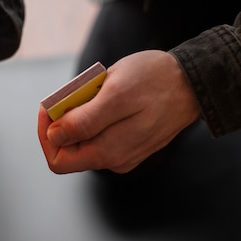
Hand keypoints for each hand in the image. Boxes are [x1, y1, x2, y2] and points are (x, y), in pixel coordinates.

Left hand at [37, 50, 200, 173]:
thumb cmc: (156, 81)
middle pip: (69, 151)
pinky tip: (107, 99)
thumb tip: (55, 137)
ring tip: (94, 92)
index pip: (58, 159)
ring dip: (79, 118)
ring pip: (84, 142)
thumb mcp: (116, 93)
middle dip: (63, 123)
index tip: (51, 105)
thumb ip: (84, 121)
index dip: (47, 133)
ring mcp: (124, 154)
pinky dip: (94, 118)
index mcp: (109, 152)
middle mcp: (115, 160)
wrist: (194, 82)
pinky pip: (100, 136)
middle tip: (72, 94)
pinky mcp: (131, 144)